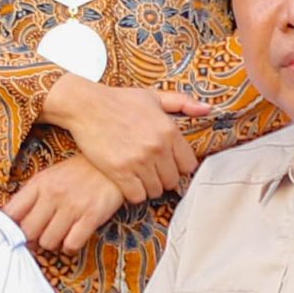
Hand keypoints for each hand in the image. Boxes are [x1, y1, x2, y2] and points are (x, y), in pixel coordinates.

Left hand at [6, 157, 125, 254]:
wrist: (112, 165)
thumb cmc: (77, 173)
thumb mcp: (50, 176)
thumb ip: (31, 196)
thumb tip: (12, 221)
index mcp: (39, 184)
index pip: (11, 212)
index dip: (8, 227)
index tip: (14, 232)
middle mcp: (53, 195)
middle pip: (28, 232)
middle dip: (31, 240)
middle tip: (38, 238)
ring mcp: (72, 206)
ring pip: (48, 242)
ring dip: (52, 244)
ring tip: (58, 236)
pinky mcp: (91, 216)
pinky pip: (71, 245)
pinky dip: (70, 248)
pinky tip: (72, 240)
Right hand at [39, 74, 203, 203]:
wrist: (86, 105)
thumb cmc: (119, 100)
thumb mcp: (153, 96)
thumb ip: (182, 103)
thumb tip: (207, 109)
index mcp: (169, 130)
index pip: (189, 165)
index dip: (178, 166)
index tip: (168, 163)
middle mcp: (157, 147)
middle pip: (173, 180)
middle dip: (163, 177)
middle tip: (151, 170)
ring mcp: (138, 161)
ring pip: (155, 190)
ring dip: (148, 186)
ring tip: (138, 175)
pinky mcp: (120, 171)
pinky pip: (137, 196)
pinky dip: (133, 192)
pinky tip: (127, 181)